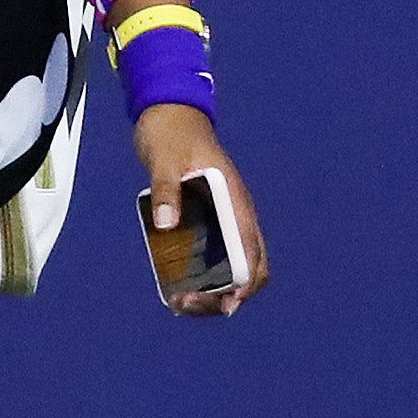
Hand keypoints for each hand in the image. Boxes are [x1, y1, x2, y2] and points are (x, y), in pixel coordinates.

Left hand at [134, 103, 269, 316]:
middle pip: (247, 269)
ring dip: (212, 290)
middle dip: (225, 295)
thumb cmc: (171, 132)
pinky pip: (214, 256)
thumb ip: (166, 189)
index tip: (225, 304)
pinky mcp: (207, 218)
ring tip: (180, 301)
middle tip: (189, 304)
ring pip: (231, 267)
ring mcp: (222, 217)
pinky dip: (201, 277)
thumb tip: (166, 226)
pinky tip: (175, 284)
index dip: (244, 284)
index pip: (252, 253)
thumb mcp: (164, 159)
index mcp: (233, 200)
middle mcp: (234, 214)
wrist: (170, 112)